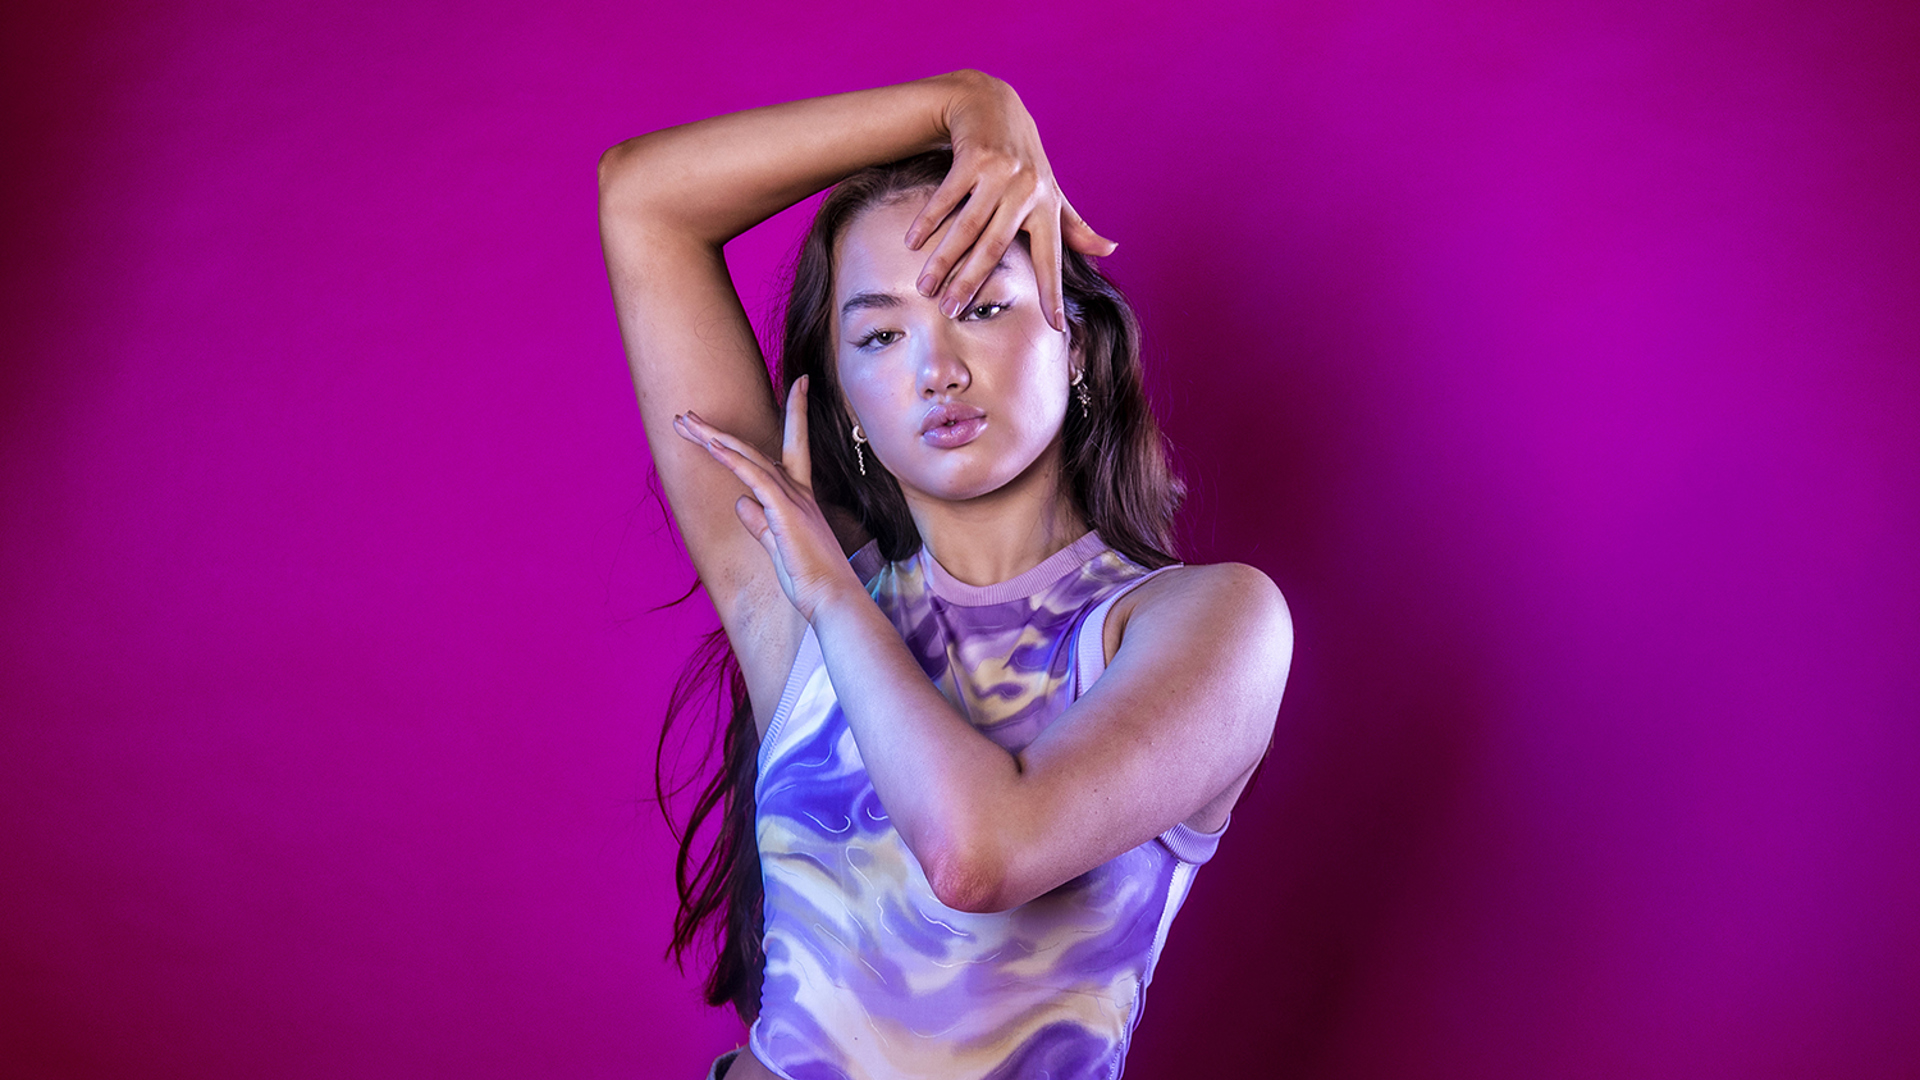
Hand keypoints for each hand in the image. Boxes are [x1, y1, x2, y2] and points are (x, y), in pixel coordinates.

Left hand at [672, 377, 862, 622]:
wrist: (831, 598)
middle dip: (718, 431)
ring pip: (749, 456)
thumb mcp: (777, 547)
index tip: (799, 383)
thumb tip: (741, 503)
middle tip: (686, 417)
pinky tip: (711, 445)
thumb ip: (759, 523)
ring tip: (684, 423)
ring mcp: (793, 498)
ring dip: (713, 437)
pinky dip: (732, 458)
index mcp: (800, 497)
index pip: (795, 445)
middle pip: (755, 449)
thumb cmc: (810, 579)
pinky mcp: (784, 511)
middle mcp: (798, 490)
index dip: (796, 413)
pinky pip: (754, 477)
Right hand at [908, 72, 1118, 331]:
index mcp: (1047, 206)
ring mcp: (1000, 173)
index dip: (1053, 293)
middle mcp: (1027, 190)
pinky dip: (928, 220)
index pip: (1051, 258)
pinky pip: (947, 198)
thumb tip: (1111, 250)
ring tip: (925, 288)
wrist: (991, 103)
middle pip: (995, 247)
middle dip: (971, 282)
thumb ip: (1075, 226)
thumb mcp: (1051, 190)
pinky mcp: (973, 157)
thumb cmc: (1023, 157)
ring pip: (967, 226)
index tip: (1054, 326)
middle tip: (950, 312)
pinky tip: (913, 243)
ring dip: (943, 259)